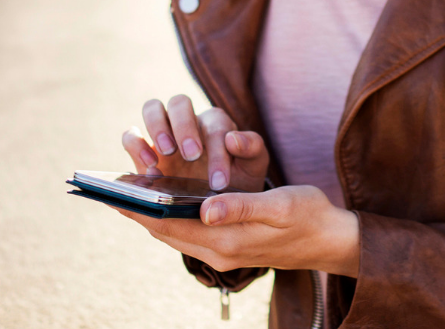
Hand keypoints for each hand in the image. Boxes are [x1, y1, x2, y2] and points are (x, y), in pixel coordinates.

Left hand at [114, 185, 360, 277]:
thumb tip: (203, 208)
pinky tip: (167, 205)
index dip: (141, 210)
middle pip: (167, 233)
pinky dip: (174, 220)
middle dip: (140, 213)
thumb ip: (241, 206)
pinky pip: (191, 235)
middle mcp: (221, 253)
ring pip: (177, 235)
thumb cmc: (309, 215)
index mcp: (228, 242)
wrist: (333, 240)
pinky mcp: (232, 248)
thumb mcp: (279, 205)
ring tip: (131, 197)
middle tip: (111, 192)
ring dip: (155, 217)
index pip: (171, 226)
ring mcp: (225, 253)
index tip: (114, 194)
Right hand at [121, 94, 269, 191]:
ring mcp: (163, 133)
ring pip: (152, 108)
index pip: (215, 125)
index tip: (219, 182)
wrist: (217, 203)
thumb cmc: (239, 180)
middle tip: (192, 156)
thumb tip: (233, 138)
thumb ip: (252, 148)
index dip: (218, 152)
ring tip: (167, 154)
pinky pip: (131, 135)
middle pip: (180, 103)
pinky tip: (150, 167)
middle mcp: (188, 122)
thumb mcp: (253, 167)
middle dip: (185, 127)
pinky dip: (136, 145)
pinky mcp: (143, 150)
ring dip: (158, 127)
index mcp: (217, 123)